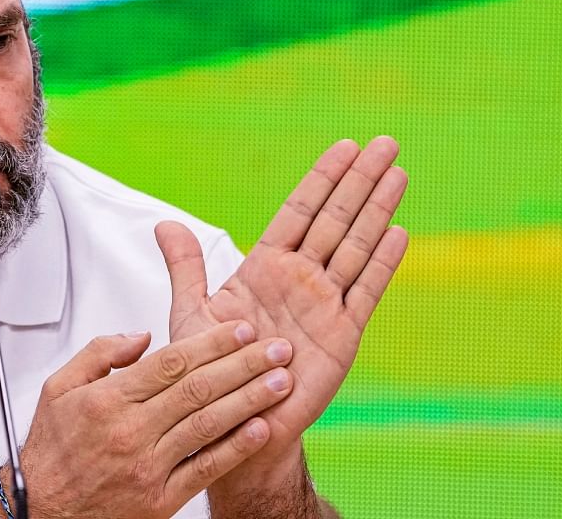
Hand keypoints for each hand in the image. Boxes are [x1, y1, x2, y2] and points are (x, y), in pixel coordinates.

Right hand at [18, 324, 294, 518]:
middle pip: (198, 389)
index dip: (211, 343)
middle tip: (277, 349)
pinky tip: (260, 430)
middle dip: (244, 365)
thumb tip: (140, 337)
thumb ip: (99, 353)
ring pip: (208, 424)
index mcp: (109, 399)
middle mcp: (131, 430)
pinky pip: (205, 469)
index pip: (171, 362)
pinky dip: (236, 449)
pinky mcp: (161, 498)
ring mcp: (149, 466)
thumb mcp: (57, 388)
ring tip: (280, 382)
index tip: (240, 330)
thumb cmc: (52, 451)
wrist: (41, 509)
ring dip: (250, 400)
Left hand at [159, 137, 408, 476]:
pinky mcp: (341, 336)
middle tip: (385, 143)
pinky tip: (397, 232)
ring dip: (376, 209)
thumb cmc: (212, 369)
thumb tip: (163, 224)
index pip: (299, 212)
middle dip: (359, 180)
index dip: (321, 179)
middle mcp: (299, 280)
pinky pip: (363, 292)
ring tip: (397, 173)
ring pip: (354, 246)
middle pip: (334, 219)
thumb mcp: (193, 313)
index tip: (343, 147)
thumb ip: (186, 268)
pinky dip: (380, 263)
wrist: (234, 419)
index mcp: (265, 268)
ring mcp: (323, 305)